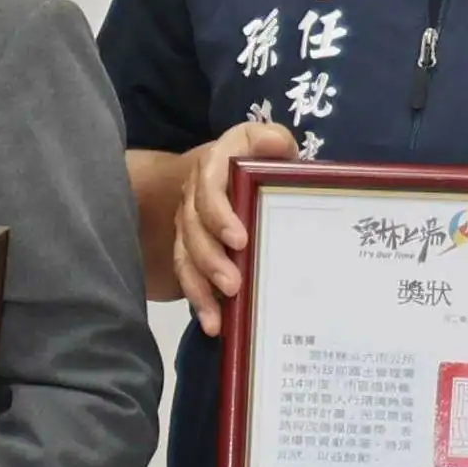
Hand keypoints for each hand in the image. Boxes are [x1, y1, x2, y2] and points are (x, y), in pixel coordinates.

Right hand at [171, 120, 300, 332]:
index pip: (208, 187)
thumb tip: (282, 147)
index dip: (218, 213)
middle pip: (192, 228)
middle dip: (210, 259)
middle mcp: (195, 193)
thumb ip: (274, 142)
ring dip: (200, 286)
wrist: (234, 168)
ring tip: (219, 316)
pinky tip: (214, 324)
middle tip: (233, 284)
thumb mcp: (271, 144)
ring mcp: (189, 221)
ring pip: (185, 256)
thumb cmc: (263, 158)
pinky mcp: (190, 248)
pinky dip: (199, 301)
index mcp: (215, 164)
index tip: (239, 239)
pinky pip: (187, 275)